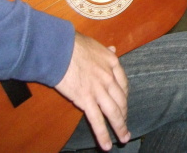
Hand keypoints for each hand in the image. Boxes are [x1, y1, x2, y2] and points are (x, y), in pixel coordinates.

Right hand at [55, 33, 129, 150]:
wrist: (60, 49)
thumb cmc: (73, 44)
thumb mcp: (95, 44)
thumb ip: (106, 51)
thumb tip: (114, 49)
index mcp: (113, 63)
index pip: (123, 84)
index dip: (124, 96)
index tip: (124, 103)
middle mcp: (109, 78)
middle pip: (121, 100)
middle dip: (124, 115)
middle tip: (126, 126)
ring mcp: (99, 90)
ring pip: (114, 113)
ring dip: (120, 128)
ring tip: (124, 138)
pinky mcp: (86, 100)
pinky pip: (97, 120)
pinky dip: (103, 134)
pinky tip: (107, 144)